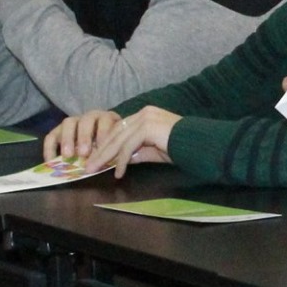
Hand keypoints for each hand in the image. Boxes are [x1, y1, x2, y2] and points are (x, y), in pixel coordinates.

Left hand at [45, 106, 179, 177]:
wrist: (200, 144)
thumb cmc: (182, 148)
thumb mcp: (155, 150)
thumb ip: (139, 152)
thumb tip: (125, 160)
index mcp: (145, 115)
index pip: (119, 130)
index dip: (105, 144)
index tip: (95, 158)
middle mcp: (143, 113)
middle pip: (115, 134)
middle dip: (100, 151)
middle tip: (87, 166)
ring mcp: (145, 118)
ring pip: (118, 140)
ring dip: (104, 157)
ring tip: (94, 170)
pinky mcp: (147, 128)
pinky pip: (129, 147)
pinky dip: (122, 161)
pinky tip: (118, 173)